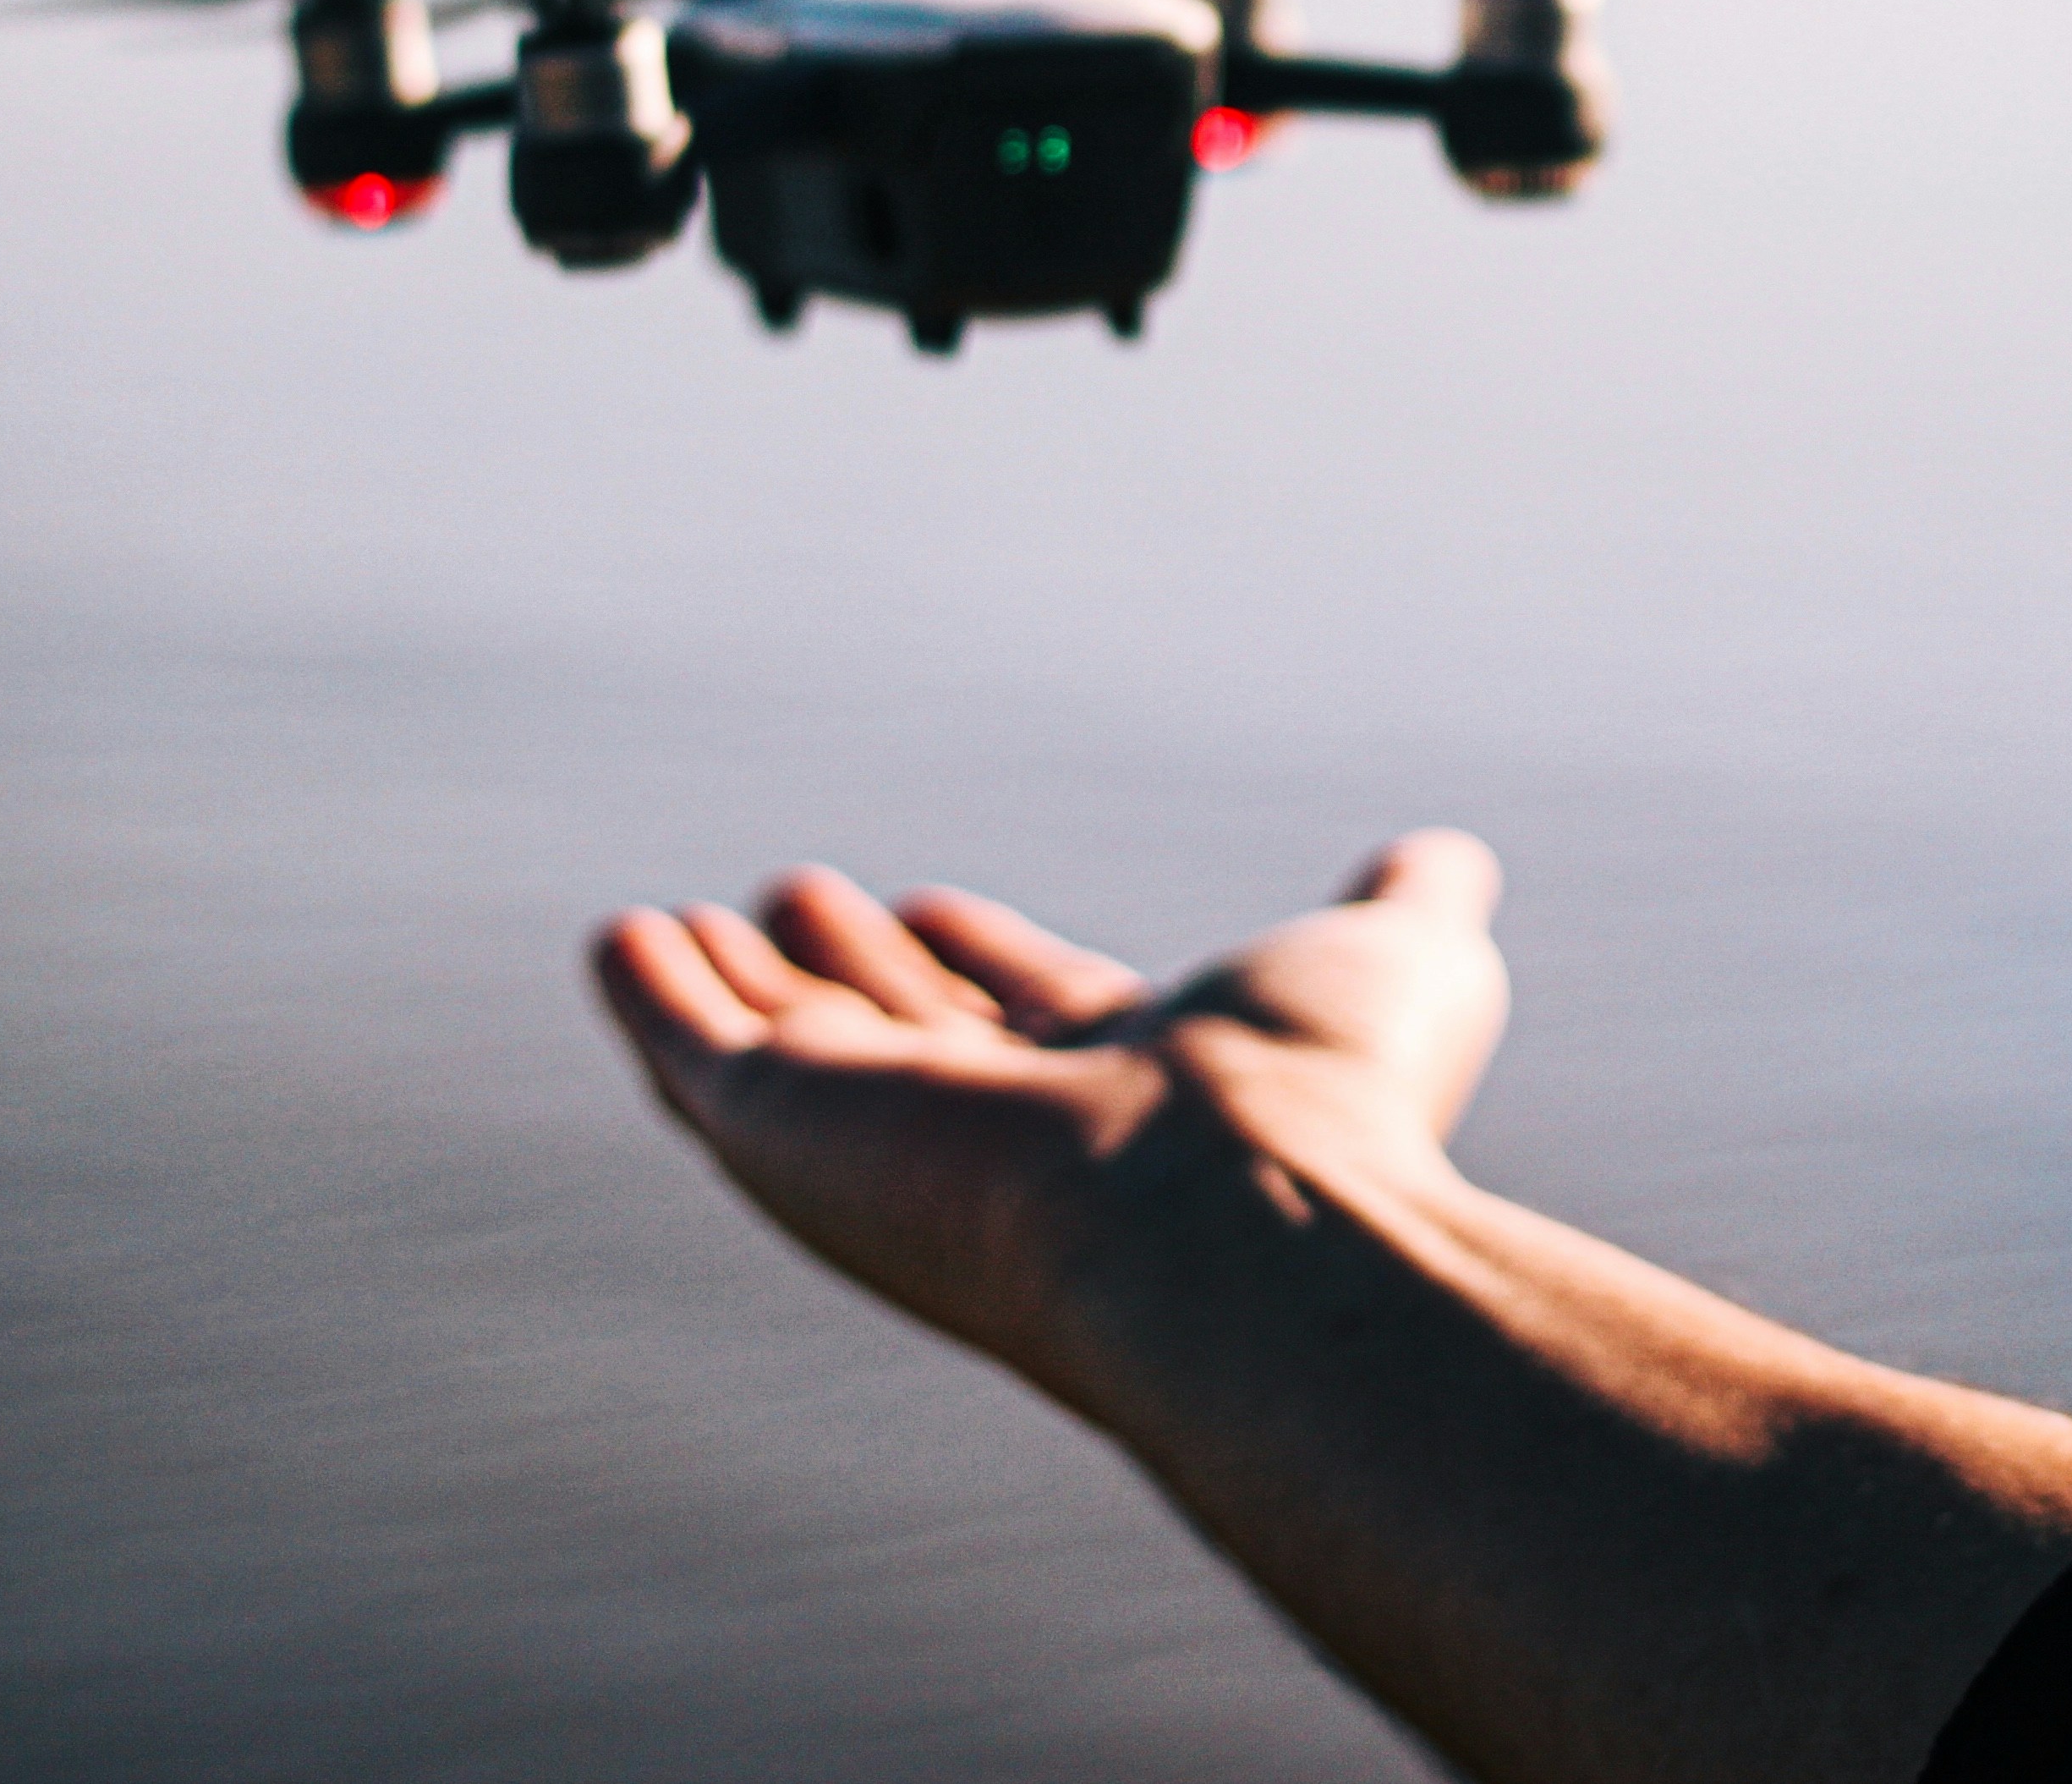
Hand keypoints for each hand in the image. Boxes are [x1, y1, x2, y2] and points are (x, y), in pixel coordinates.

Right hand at [591, 829, 1509, 1383]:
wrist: (1241, 1215)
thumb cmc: (1336, 1102)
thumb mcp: (1402, 966)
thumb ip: (1414, 911)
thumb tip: (1451, 858)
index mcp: (1133, 1101)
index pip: (1038, 1025)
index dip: (989, 966)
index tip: (938, 907)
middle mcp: (1007, 1140)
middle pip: (909, 1050)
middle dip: (861, 977)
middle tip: (804, 901)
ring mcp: (892, 1150)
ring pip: (796, 1065)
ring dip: (743, 991)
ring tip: (686, 920)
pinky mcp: (793, 1142)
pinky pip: (700, 1064)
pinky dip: (654, 1001)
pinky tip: (620, 939)